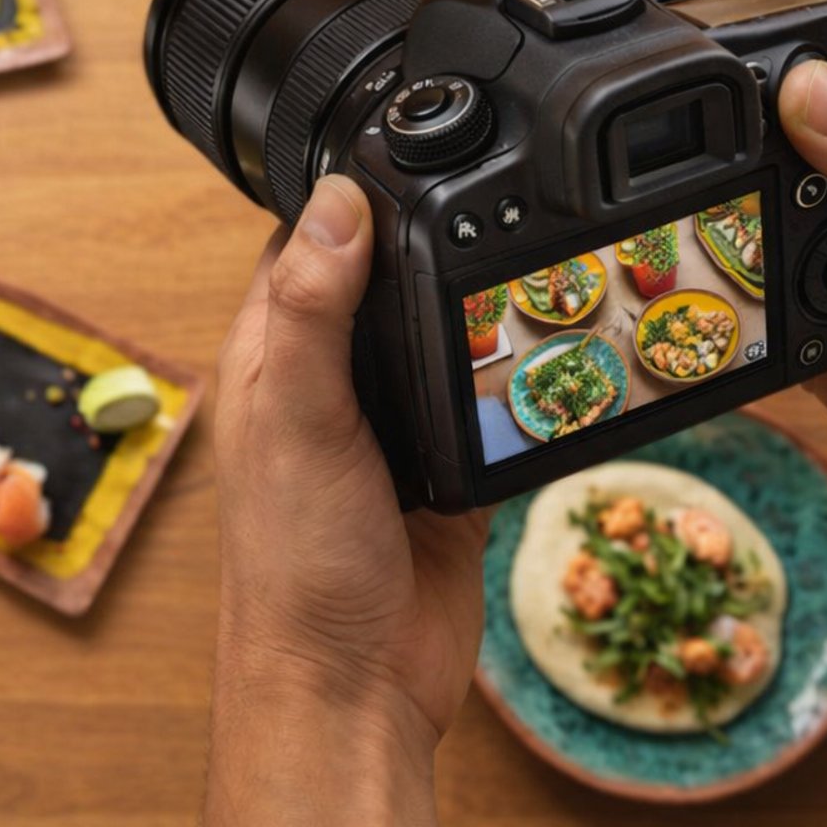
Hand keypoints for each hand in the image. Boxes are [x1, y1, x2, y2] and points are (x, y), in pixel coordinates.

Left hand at [203, 176, 487, 826]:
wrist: (354, 683)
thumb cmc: (295, 564)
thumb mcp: (297, 419)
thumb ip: (311, 312)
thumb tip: (334, 201)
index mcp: (273, 353)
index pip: (308, 240)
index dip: (354, 191)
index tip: (411, 142)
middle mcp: (329, 379)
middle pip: (388, 277)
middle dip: (436, 238)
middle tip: (505, 189)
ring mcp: (391, 423)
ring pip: (442, 331)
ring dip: (481, 303)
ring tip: (540, 251)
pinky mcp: (448, 466)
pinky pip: (488, 398)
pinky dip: (517, 372)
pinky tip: (553, 346)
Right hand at [655, 0, 826, 517]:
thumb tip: (804, 90)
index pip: (820, 17)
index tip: (669, 3)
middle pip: (747, 85)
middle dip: (689, 91)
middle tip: (628, 96)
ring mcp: (803, 204)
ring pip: (716, 166)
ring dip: (682, 179)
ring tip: (625, 176)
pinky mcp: (768, 269)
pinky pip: (709, 246)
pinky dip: (683, 249)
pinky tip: (659, 243)